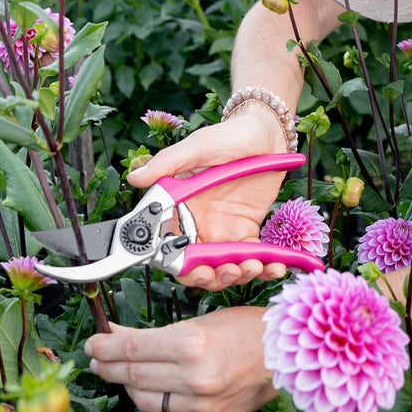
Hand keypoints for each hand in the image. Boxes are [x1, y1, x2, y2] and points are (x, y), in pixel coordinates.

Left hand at [84, 306, 275, 411]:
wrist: (285, 356)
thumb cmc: (246, 329)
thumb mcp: (198, 322)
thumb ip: (157, 335)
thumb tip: (117, 336)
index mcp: (191, 345)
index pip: (132, 349)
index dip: (105, 346)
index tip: (93, 342)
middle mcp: (194, 378)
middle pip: (133, 374)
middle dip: (108, 365)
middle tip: (97, 357)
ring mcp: (200, 405)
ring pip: (145, 399)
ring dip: (127, 384)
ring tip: (120, 372)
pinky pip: (168, 411)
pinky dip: (156, 398)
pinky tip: (154, 385)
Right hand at [128, 111, 289, 289]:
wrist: (268, 133)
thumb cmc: (230, 135)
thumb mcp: (200, 146)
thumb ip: (168, 163)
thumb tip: (135, 178)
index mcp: (179, 207)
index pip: (171, 247)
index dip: (183, 266)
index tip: (199, 270)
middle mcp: (197, 224)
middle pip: (196, 267)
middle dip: (212, 277)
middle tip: (231, 271)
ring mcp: (223, 230)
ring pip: (223, 268)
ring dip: (239, 275)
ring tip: (256, 266)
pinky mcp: (247, 231)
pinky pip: (252, 257)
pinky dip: (265, 267)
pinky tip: (275, 266)